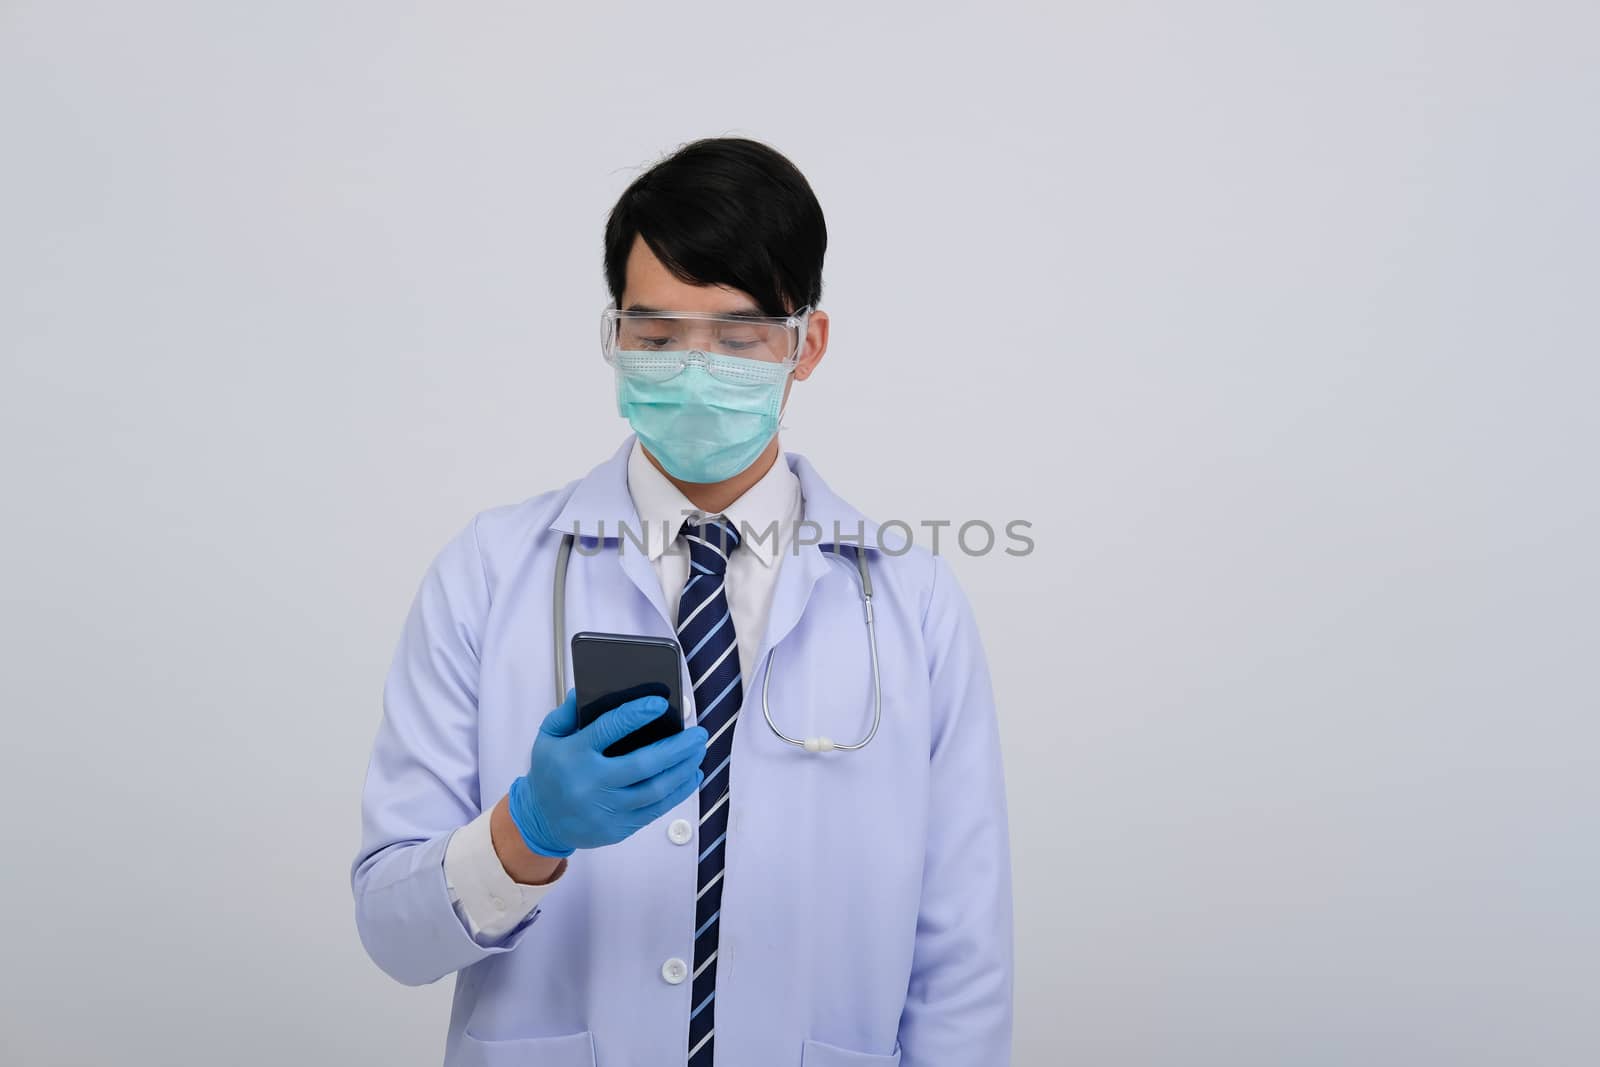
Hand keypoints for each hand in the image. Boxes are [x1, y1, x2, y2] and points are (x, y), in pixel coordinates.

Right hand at [507, 689, 706, 856]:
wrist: (541, 821)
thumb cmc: (550, 772)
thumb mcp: (548, 737)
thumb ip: (567, 712)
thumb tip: (584, 690)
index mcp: (574, 755)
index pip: (607, 729)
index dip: (635, 714)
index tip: (660, 702)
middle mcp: (591, 783)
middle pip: (643, 764)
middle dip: (677, 748)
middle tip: (698, 733)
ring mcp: (606, 809)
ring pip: (655, 789)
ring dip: (684, 769)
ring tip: (699, 751)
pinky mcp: (618, 828)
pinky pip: (655, 810)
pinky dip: (678, 792)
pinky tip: (692, 776)